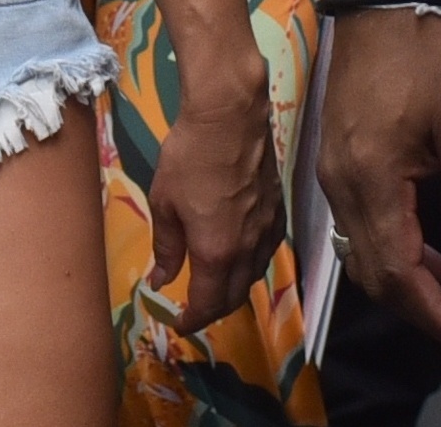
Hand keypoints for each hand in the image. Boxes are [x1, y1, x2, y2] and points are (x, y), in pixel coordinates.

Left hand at [148, 69, 285, 334]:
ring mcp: (267, 232)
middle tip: (195, 308)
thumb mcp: (165, 201)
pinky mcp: (278, 212)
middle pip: (234, 297)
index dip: (192, 319)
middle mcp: (247, 250)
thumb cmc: (189, 157)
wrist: (230, 117)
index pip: (208, 303)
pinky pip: (266, 252)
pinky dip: (251, 264)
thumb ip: (166, 246)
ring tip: (215, 284)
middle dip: (213, 310)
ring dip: (233, 288)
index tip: (180, 323)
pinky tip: (239, 254)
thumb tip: (161, 280)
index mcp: (216, 253)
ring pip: (253, 276)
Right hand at [317, 10, 440, 356]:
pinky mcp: (335, 152)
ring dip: (401, 279)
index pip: (398, 271)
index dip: (435, 315)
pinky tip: (422, 243)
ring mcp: (332, 166)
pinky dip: (387, 246)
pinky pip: (355, 220)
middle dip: (418, 309)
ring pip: (359, 249)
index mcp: (372, 178)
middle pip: (372, 271)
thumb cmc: (429, 52)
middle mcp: (341, 181)